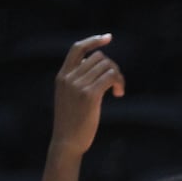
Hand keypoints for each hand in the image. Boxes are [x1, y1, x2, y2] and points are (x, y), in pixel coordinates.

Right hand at [51, 34, 124, 157]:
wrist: (67, 142)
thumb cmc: (72, 123)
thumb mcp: (70, 98)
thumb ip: (78, 83)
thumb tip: (101, 71)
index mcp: (62, 76)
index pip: (77, 48)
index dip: (93, 41)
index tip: (108, 38)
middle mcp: (69, 77)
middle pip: (99, 57)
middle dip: (113, 68)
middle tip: (117, 85)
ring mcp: (78, 85)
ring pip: (107, 66)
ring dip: (118, 76)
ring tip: (118, 91)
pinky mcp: (89, 95)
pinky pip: (110, 77)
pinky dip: (119, 82)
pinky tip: (119, 94)